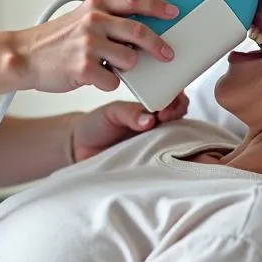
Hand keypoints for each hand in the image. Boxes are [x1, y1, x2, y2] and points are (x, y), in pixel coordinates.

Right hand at [14, 0, 177, 93]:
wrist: (24, 56)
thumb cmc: (53, 41)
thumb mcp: (80, 19)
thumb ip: (107, 20)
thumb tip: (139, 29)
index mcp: (95, 6)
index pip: (134, 0)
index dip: (158, 6)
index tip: (174, 12)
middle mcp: (93, 22)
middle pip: (139, 32)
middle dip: (159, 46)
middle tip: (167, 55)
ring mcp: (88, 45)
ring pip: (129, 60)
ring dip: (127, 68)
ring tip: (111, 67)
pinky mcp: (83, 69)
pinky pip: (112, 81)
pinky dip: (108, 83)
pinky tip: (95, 78)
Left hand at [70, 92, 188, 162]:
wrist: (81, 149)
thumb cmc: (96, 126)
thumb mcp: (110, 113)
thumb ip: (128, 113)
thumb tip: (149, 119)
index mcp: (148, 108)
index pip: (171, 98)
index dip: (175, 98)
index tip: (166, 105)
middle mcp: (156, 125)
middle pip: (180, 116)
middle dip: (178, 112)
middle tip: (165, 117)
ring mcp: (156, 144)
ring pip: (178, 138)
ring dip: (178, 134)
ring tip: (164, 134)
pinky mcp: (152, 163)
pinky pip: (168, 160)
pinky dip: (173, 156)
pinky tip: (168, 156)